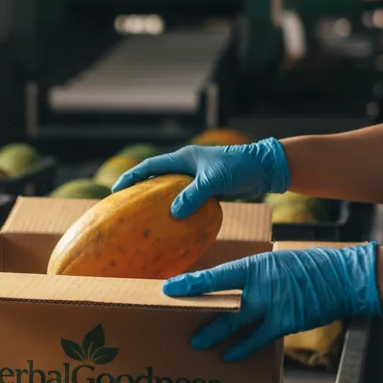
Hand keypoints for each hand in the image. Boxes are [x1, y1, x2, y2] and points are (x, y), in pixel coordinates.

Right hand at [112, 138, 290, 217]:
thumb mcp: (213, 181)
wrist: (265, 169)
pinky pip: (186, 200)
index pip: (150, 166)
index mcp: (183, 159)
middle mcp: (186, 167)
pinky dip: (177, 210)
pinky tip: (173, 224)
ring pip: (170, 190)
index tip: (116, 190)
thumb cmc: (239, 168)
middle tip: (124, 205)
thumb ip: (193, 195)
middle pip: (156, 177)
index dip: (131, 177)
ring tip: (144, 217)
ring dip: (158, 201)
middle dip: (139, 189)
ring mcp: (196, 178)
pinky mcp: (207, 189)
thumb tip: (173, 213)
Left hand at [162, 244, 381, 361]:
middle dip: (197, 312)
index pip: (215, 275)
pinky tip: (229, 356)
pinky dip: (243, 348)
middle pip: (221, 302)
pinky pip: (258, 339)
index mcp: (254, 266)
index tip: (169, 288)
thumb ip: (249, 275)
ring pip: (236, 323)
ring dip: (216, 335)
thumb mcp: (272, 262)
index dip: (191, 283)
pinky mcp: (286, 322)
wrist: (340, 278)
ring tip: (197, 343)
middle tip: (172, 319)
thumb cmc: (303, 267)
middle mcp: (260, 286)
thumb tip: (223, 287)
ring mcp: (273, 306)